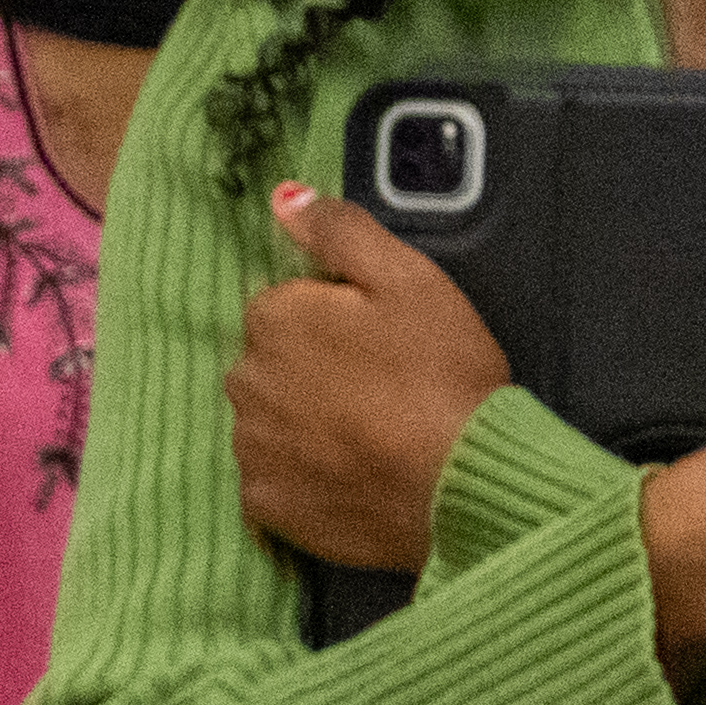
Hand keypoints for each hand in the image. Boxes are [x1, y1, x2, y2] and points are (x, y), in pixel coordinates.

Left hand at [228, 193, 520, 572]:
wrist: (461, 483)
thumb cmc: (440, 373)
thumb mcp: (407, 278)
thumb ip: (340, 232)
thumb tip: (284, 198)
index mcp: (273, 319)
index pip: (285, 307)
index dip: (335, 322)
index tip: (381, 343)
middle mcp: (245, 382)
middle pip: (272, 365)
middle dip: (313, 371)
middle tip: (381, 390)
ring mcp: (251, 448)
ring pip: (269, 421)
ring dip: (304, 424)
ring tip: (369, 435)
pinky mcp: (264, 506)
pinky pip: (273, 481)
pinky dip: (302, 478)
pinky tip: (349, 475)